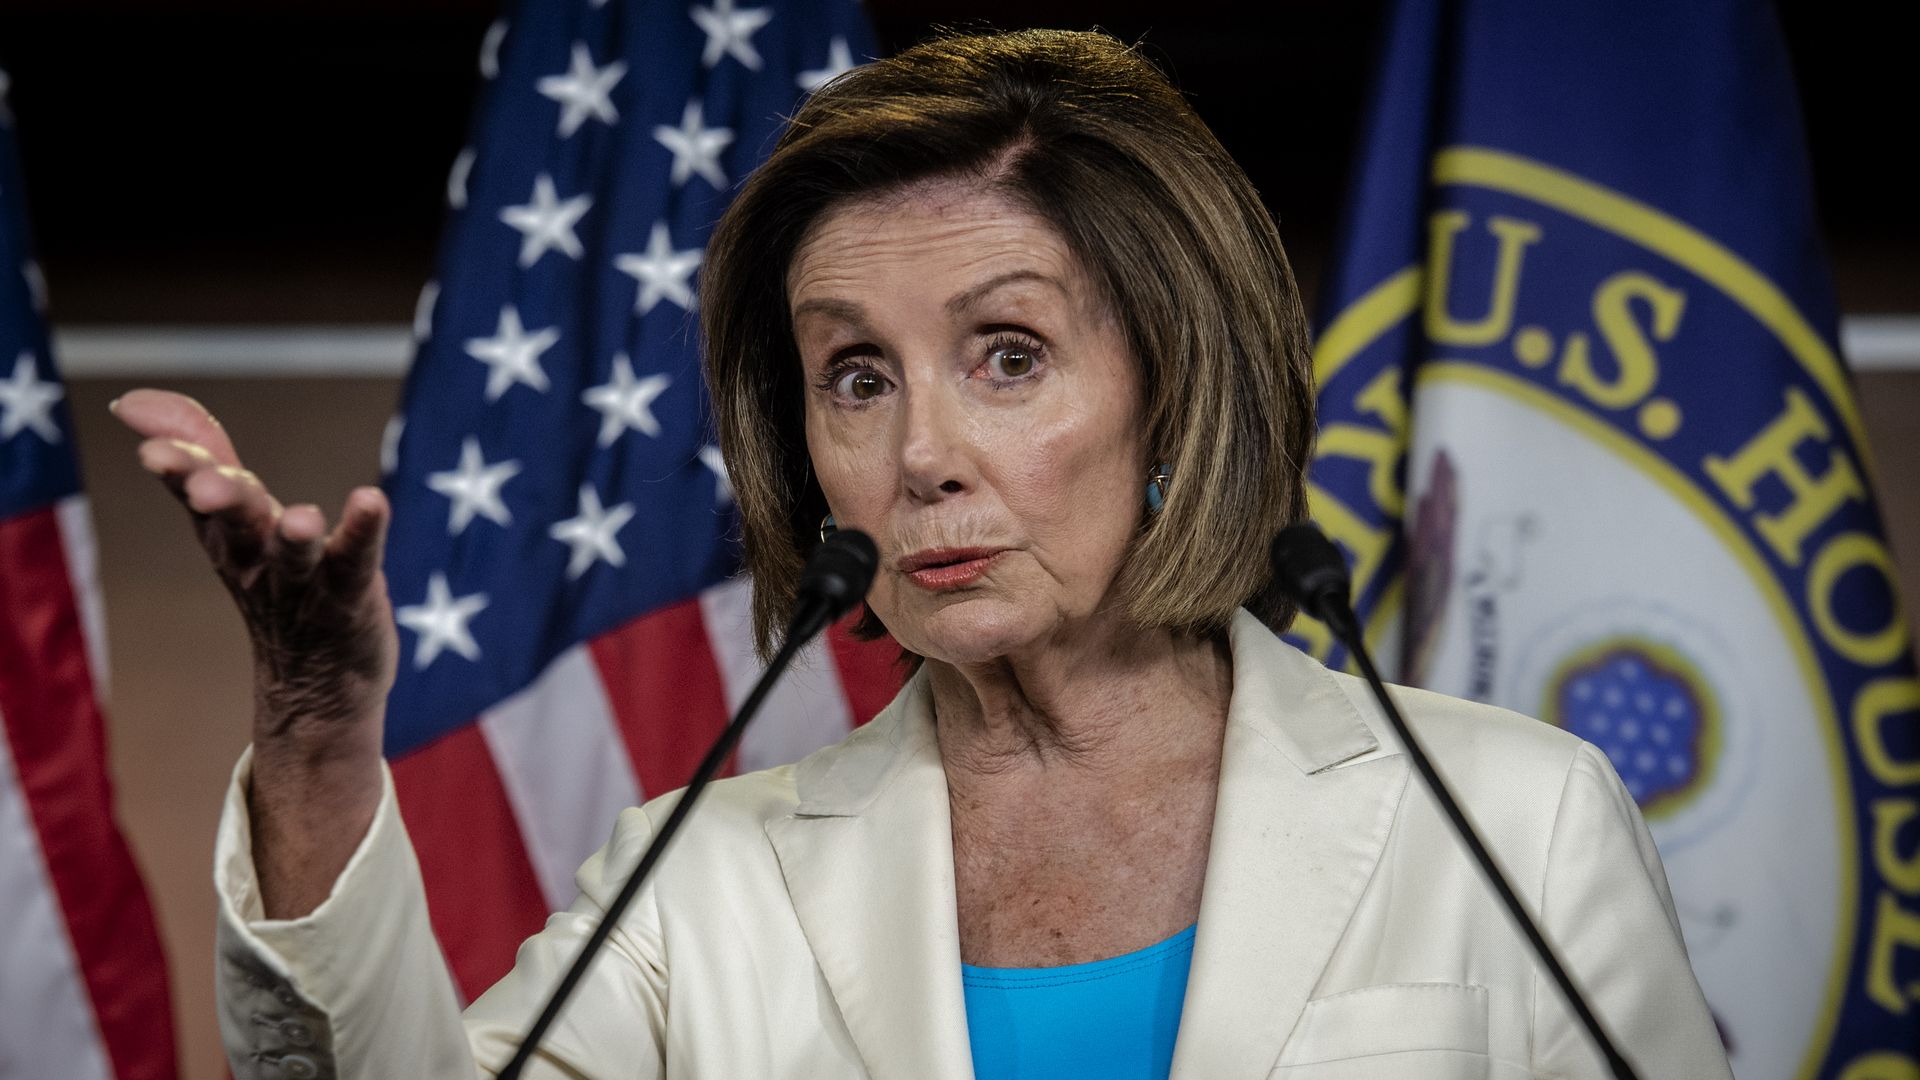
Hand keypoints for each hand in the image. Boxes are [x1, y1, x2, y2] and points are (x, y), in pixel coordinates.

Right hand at [113, 388, 395, 914]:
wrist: (321, 688)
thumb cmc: (277, 586)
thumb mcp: (233, 518)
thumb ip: (202, 453)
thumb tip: (139, 401)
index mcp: (226, 537)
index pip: (195, 497)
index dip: (179, 471)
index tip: (154, 452)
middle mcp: (258, 560)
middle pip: (235, 526)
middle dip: (222, 502)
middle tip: (208, 486)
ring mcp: (306, 584)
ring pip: (292, 556)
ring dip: (292, 536)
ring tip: (300, 518)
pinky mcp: (352, 598)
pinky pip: (357, 564)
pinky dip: (362, 533)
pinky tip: (370, 502)